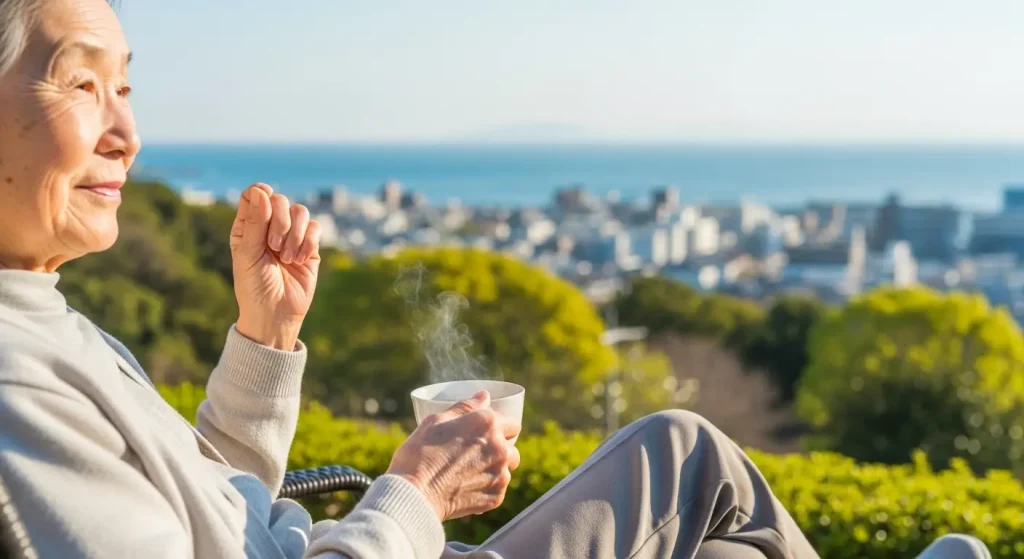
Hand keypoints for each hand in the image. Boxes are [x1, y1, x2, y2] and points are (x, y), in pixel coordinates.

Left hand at [229, 183, 321, 349]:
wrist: (276, 315)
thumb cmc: (254, 288)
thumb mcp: (248, 255)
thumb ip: (255, 223)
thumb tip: (262, 190)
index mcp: (248, 227)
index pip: (255, 195)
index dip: (262, 194)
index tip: (265, 204)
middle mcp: (269, 228)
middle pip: (280, 200)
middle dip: (280, 221)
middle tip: (274, 246)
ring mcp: (291, 236)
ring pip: (301, 212)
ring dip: (295, 235)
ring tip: (288, 258)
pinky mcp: (310, 247)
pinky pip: (316, 228)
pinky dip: (308, 242)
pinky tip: (300, 260)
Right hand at [387, 391, 521, 520]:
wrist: (416, 495)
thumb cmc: (420, 454)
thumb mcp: (436, 421)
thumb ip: (465, 407)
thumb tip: (484, 396)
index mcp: (488, 424)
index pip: (512, 423)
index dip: (500, 427)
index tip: (488, 433)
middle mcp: (500, 448)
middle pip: (512, 448)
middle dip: (500, 449)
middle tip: (477, 454)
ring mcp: (500, 474)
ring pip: (506, 470)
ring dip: (494, 469)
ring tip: (470, 473)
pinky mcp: (496, 497)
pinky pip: (498, 490)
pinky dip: (486, 489)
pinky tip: (467, 488)